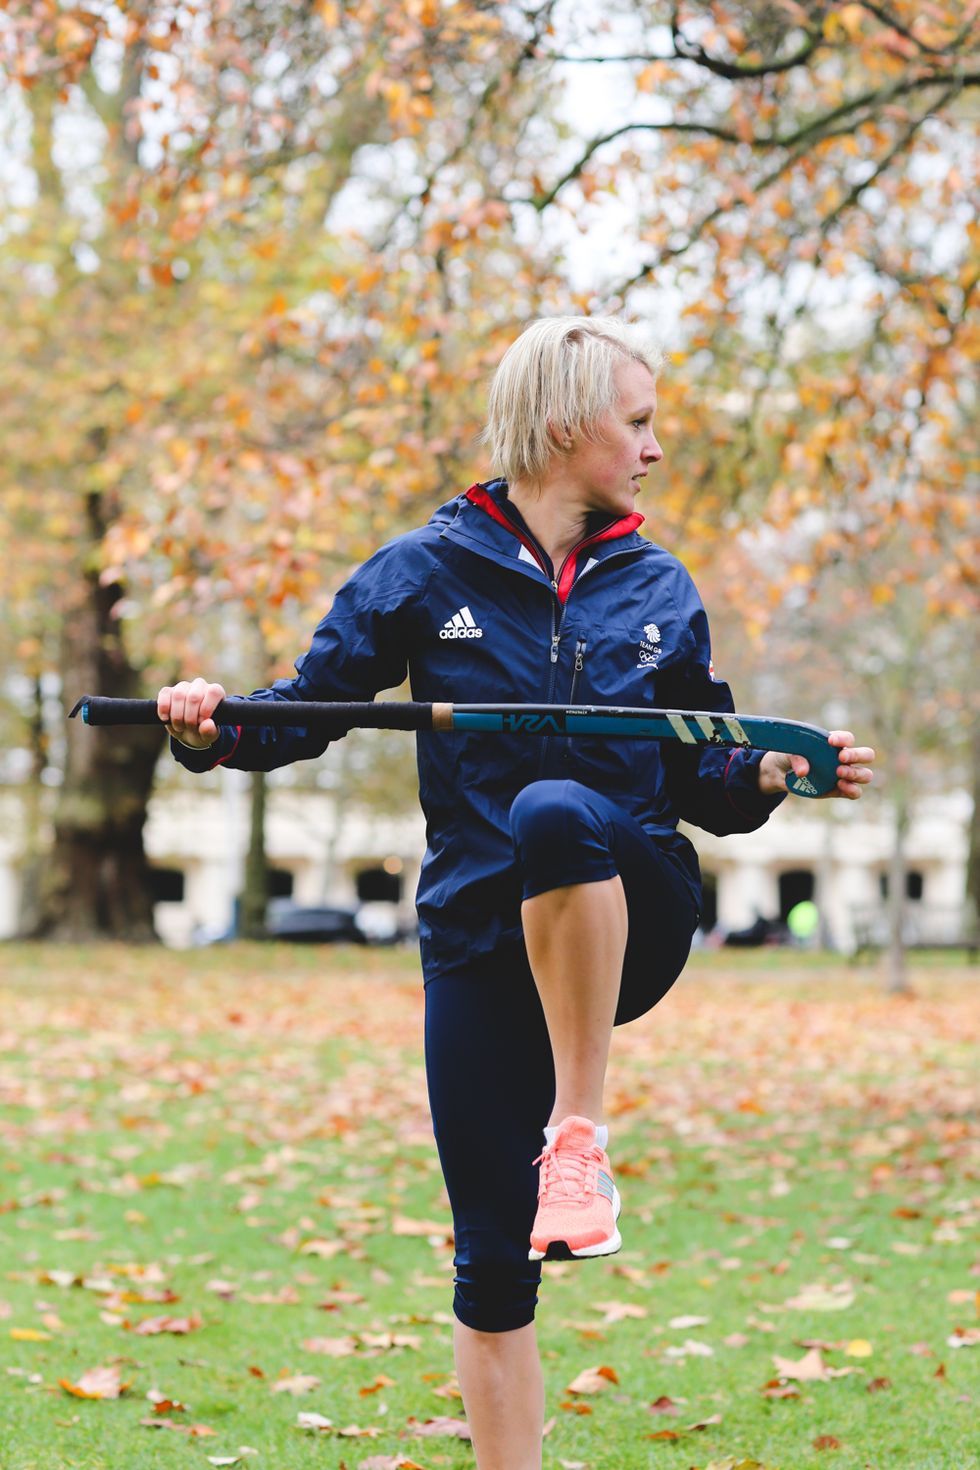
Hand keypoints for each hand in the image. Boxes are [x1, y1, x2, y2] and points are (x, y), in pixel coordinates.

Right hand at [157, 679, 226, 747]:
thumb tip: (207, 724)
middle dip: (190, 717)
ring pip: (178, 695)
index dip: (207, 708)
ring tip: (180, 727)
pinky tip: (166, 719)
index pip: (213, 692)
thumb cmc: (201, 731)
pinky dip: (164, 709)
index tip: (201, 722)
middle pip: (194, 697)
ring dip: (177, 716)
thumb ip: (210, 732)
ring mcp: (183, 686)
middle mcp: (200, 685)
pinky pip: (164, 694)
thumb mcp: (208, 736)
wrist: (187, 732)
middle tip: (190, 728)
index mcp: (215, 692)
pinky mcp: (168, 690)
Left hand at [759, 730, 875, 799]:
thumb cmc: (788, 755)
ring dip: (856, 773)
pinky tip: (840, 785)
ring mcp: (843, 775)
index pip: (848, 738)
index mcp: (834, 744)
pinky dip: (852, 790)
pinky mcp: (839, 790)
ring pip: (865, 774)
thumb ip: (796, 757)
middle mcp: (844, 758)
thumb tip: (803, 772)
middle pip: (867, 754)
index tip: (831, 741)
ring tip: (838, 773)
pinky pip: (855, 792)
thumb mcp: (788, 752)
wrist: (781, 772)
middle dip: (857, 755)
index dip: (843, 739)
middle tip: (841, 758)